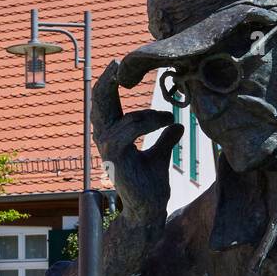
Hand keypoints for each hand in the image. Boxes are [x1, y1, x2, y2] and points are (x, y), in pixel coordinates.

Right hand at [92, 60, 183, 217]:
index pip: (107, 106)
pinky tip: (167, 122)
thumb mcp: (160, 157)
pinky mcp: (115, 161)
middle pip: (98, 106)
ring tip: (165, 115)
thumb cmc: (150, 187)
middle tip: (115, 63)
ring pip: (112, 118)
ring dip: (142, 113)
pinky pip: (126, 132)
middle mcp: (106, 142)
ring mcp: (108, 152)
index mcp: (114, 138)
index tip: (119, 66)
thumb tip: (177, 126)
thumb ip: (164, 140)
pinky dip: (147, 123)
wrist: (148, 212)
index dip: (110, 86)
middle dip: (105, 84)